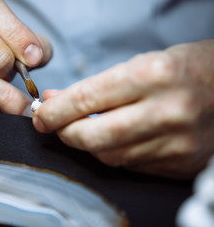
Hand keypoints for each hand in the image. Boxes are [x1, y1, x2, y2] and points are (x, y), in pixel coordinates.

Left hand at [33, 40, 213, 178]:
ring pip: (110, 156)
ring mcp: (176, 142)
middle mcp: (166, 111)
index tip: (42, 114)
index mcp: (154, 75)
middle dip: (64, 133)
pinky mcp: (181, 162)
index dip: (56, 110)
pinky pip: (131, 165)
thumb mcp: (141, 63)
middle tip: (53, 126)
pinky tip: (109, 140)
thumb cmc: (186, 68)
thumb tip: (57, 99)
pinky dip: (112, 153)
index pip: (88, 98)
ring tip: (80, 130)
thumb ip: (97, 85)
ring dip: (86, 144)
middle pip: (93, 136)